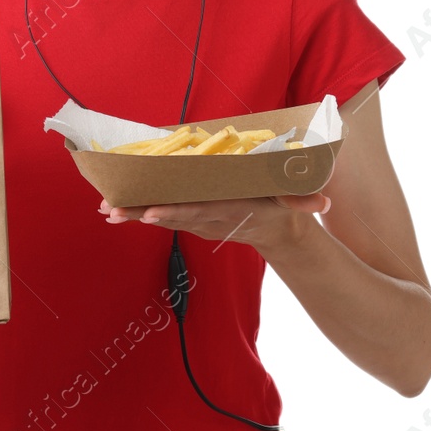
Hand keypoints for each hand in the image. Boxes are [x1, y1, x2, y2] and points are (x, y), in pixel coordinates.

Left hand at [98, 192, 331, 258]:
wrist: (275, 229)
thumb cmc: (282, 206)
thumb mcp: (295, 201)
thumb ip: (305, 201)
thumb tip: (324, 204)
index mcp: (229, 209)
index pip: (198, 211)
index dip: (174, 212)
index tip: (150, 213)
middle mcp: (209, 217)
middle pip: (171, 214)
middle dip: (141, 213)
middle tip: (114, 211)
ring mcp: (198, 219)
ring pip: (162, 214)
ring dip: (133, 212)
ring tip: (106, 209)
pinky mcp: (191, 216)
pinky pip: (162, 211)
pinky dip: (138, 209)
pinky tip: (113, 208)